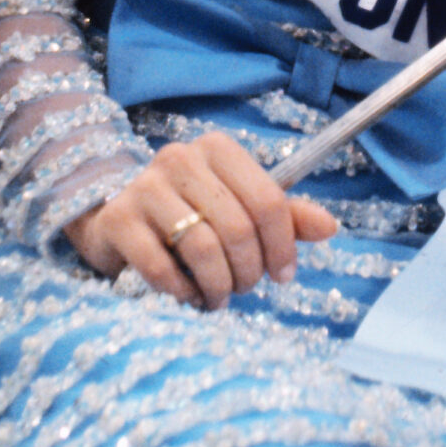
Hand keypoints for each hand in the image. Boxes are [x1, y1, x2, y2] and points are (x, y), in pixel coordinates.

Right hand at [67, 130, 336, 306]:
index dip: (283, 246)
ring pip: (202, 247)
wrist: (115, 217)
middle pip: (238, 227)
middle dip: (249, 270)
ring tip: (219, 297)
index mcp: (218, 149)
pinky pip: (160, 265)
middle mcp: (180, 158)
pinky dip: (182, 289)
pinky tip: (188, 295)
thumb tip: (330, 227)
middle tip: (245, 288)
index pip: (269, 200)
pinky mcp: (117, 219)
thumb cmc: (188, 213)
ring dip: (218, 284)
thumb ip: (283, 217)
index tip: (283, 275)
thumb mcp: (238, 208)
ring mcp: (144, 186)